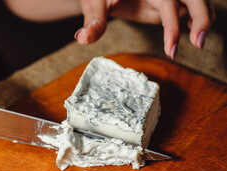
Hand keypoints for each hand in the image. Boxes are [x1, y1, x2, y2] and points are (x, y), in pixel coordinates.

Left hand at [74, 0, 214, 58]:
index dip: (172, 27)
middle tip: (199, 43)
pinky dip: (196, 14)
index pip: (168, 4)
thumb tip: (83, 38)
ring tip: (199, 41)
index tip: (171, 50)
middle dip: (202, 17)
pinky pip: (188, 4)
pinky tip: (194, 30)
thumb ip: (93, 20)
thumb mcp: (95, 3)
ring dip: (203, 16)